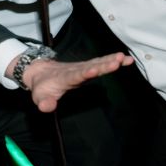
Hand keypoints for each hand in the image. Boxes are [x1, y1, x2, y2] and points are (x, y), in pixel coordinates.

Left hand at [16, 52, 134, 112]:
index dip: (85, 72)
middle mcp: (76, 70)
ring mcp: (82, 67)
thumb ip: (44, 102)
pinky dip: (113, 60)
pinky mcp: (88, 67)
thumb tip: (46, 107)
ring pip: (98, 62)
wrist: (41, 72)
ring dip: (111, 60)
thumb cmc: (42, 87)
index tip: (95, 69)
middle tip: (117, 61)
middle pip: (91, 66)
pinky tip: (126, 59)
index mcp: (65, 77)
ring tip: (125, 58)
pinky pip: (101, 62)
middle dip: (104, 64)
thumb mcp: (39, 97)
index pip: (76, 75)